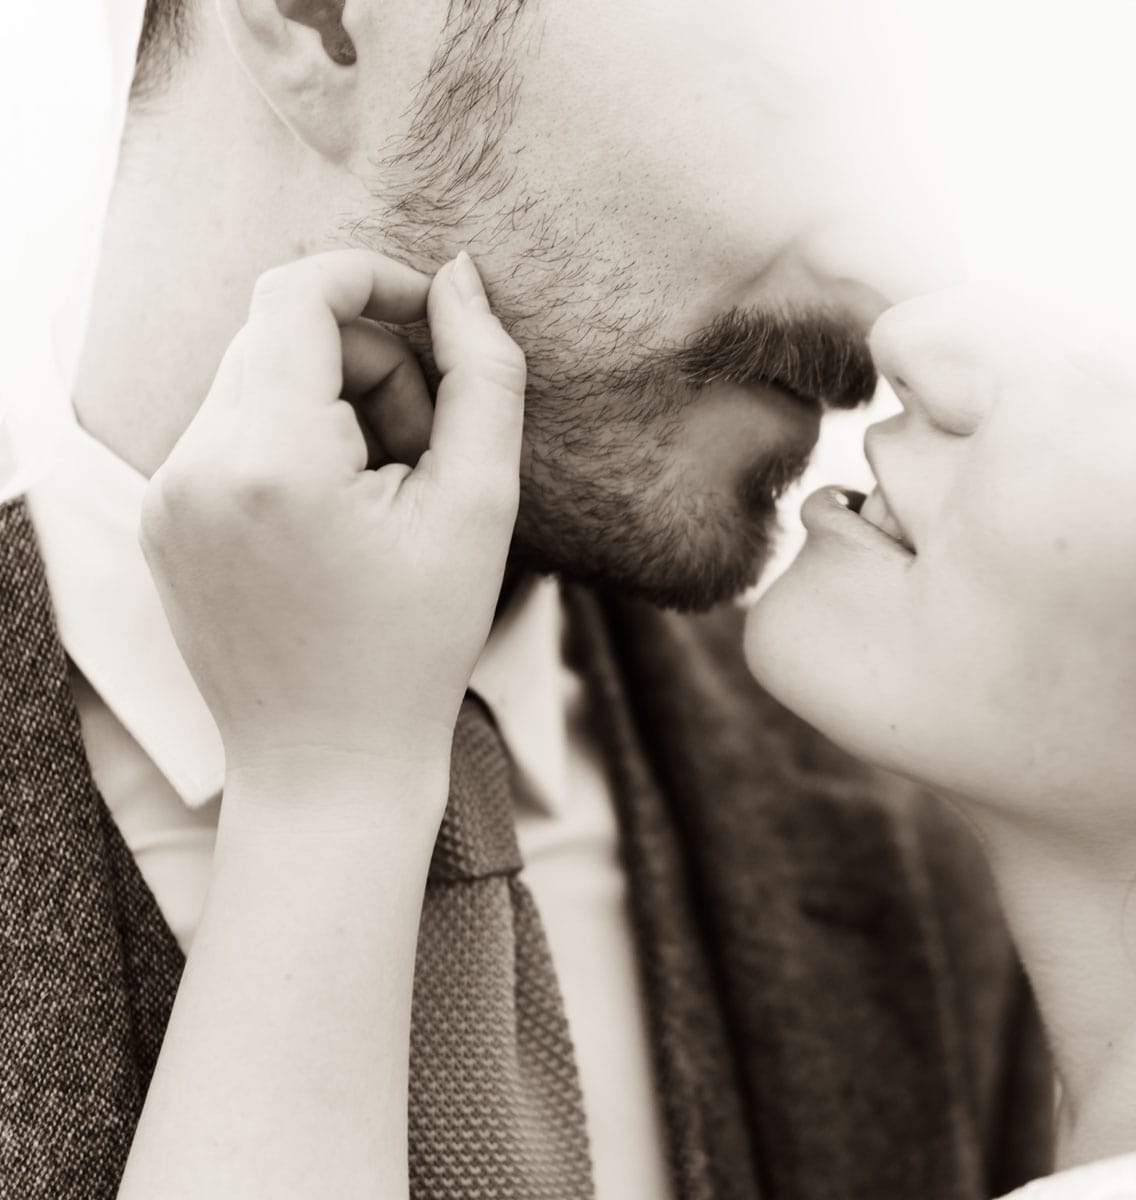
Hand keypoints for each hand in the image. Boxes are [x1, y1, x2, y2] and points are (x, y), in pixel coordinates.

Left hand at [140, 249, 525, 811]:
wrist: (331, 763)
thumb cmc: (418, 644)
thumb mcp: (480, 505)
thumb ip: (483, 375)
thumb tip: (459, 276)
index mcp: (267, 457)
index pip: (301, 292)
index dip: (380, 282)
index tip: (441, 322)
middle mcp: (193, 465)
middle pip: (284, 335)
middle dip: (372, 366)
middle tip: (428, 452)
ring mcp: (166, 496)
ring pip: (258, 381)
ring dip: (335, 407)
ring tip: (388, 497)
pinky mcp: (163, 522)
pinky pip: (233, 433)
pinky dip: (296, 445)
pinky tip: (342, 521)